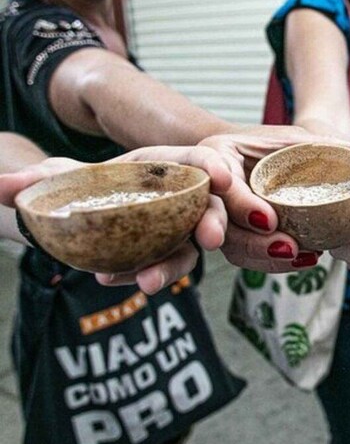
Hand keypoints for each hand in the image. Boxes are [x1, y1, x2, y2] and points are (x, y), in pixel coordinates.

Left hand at [0, 146, 230, 294]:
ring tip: (148, 283)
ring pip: (188, 248)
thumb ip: (33, 181)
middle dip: (214, 223)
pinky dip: (141, 275)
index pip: (199, 160)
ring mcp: (175, 230)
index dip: (214, 166)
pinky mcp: (163, 256)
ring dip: (173, 265)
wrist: (75, 218)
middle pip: (207, 208)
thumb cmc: (80, 188)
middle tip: (208, 240)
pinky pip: (161, 267)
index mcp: (164, 165)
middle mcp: (178, 198)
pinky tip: (110, 279)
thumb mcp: (58, 179)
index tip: (222, 178)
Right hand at [199, 126, 349, 271]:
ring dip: (264, 257)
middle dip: (250, 241)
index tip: (268, 219)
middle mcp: (209, 186)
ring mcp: (217, 214)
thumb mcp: (297, 138)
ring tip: (301, 256)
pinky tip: (304, 259)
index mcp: (218, 153)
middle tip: (287, 248)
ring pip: (231, 245)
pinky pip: (245, 255)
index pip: (219, 180)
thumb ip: (327, 146)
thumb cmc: (275, 143)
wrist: (257, 157)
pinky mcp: (231, 234)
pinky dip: (272, 261)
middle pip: (217, 222)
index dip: (240, 203)